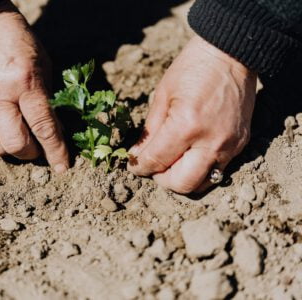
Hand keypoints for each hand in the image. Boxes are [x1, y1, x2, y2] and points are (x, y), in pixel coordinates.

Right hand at [0, 1, 68, 172]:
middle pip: (16, 145)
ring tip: (19, 136)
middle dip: (32, 154)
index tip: (63, 167)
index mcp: (24, 83)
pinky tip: (1, 120)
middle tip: (38, 148)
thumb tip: (54, 131)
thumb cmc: (17, 40)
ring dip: (11, 148)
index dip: (56, 151)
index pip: (43, 127)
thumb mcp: (42, 66)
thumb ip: (48, 100)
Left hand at [128, 36, 256, 192]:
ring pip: (202, 184)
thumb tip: (138, 157)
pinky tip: (190, 154)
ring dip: (182, 179)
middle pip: (181, 184)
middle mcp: (211, 141)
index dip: (140, 167)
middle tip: (154, 167)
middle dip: (161, 180)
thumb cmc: (192, 69)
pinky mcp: (240, 145)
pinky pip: (217, 171)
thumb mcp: (162, 96)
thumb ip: (149, 131)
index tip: (134, 165)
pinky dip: (199, 169)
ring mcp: (229, 146)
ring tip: (172, 162)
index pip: (157, 161)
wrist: (231, 54)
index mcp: (186, 126)